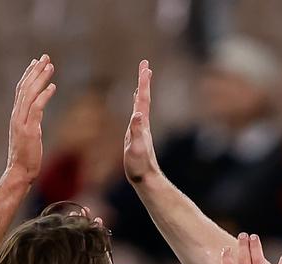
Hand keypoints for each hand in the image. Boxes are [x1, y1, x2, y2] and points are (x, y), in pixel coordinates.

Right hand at [4, 54, 56, 182]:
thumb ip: (30, 125)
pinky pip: (37, 108)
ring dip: (40, 78)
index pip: (21, 91)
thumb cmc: (25, 159)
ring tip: (50, 66)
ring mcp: (22, 122)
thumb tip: (35, 120)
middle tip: (45, 57)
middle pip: (25, 88)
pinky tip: (53, 86)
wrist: (19, 173)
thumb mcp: (27, 138)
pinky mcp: (29, 130)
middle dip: (35, 71)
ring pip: (30, 94)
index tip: (36, 63)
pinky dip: (44, 95)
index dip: (28, 75)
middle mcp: (16, 116)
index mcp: (16, 116)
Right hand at [123, 59, 160, 183]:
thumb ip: (136, 132)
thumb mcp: (135, 148)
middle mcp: (143, 124)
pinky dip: (136, 107)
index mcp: (142, 124)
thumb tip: (137, 115)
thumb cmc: (139, 166)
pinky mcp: (138, 137)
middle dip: (143, 81)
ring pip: (141, 106)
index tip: (145, 65)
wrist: (146, 179)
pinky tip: (136, 108)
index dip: (143, 81)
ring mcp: (141, 130)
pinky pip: (137, 116)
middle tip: (145, 65)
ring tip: (142, 80)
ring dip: (141, 92)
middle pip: (144, 98)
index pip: (142, 98)